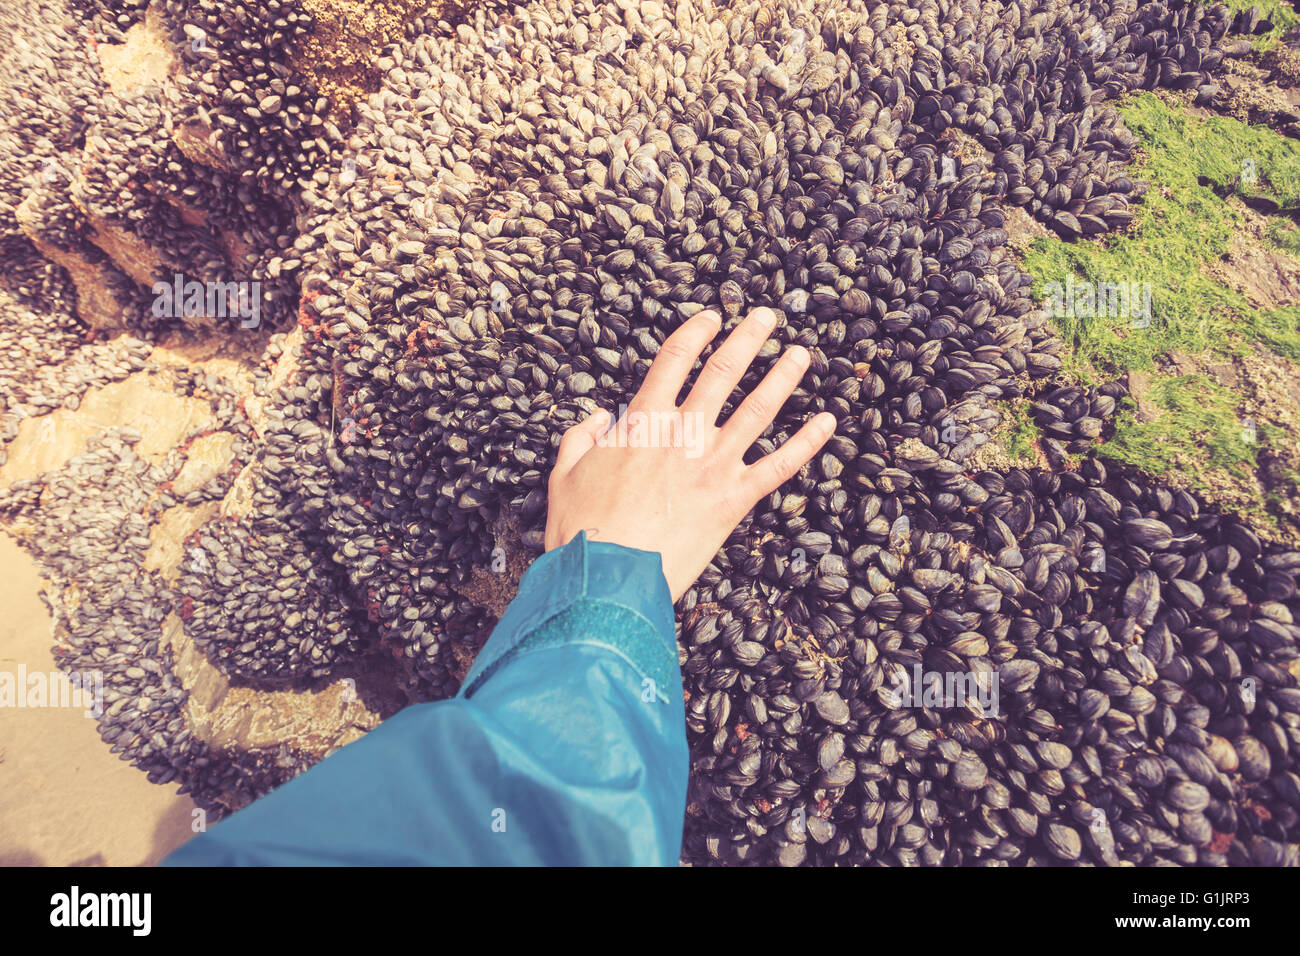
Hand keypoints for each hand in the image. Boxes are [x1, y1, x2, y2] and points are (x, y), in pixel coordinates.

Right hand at [545, 306, 836, 599]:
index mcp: (642, 422)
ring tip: (801, 354)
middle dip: (748, 338)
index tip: (712, 317)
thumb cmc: (582, 530)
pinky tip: (828, 421)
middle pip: (723, 372)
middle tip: (767, 316)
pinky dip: (807, 442)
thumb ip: (580, 437)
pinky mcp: (734, 500)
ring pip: (758, 409)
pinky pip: (780, 466)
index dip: (695, 332)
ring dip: (783, 377)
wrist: (608, 577)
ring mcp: (713, 466)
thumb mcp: (564, 473)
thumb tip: (598, 417)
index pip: (674, 359)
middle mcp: (684, 434)